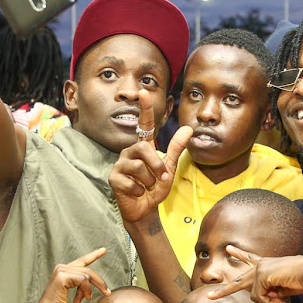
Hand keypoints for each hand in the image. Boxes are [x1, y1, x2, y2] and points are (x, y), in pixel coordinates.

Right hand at [36, 248, 109, 302]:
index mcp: (63, 270)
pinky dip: (86, 290)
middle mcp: (61, 267)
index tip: (104, 250)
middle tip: (107, 293)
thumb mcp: (70, 293)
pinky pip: (83, 280)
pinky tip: (83, 299)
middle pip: (88, 270)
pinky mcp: (63, 276)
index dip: (94, 255)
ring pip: (87, 275)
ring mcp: (62, 270)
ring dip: (93, 288)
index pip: (82, 261)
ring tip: (89, 299)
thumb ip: (78, 284)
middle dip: (99, 282)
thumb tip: (90, 284)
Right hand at [109, 90, 191, 223]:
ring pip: (138, 167)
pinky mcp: (113, 178)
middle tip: (160, 179)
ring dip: (148, 182)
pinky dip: (139, 191)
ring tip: (146, 187)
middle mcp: (130, 152)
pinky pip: (131, 182)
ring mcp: (119, 165)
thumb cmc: (155, 188)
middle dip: (156, 167)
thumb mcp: (169, 168)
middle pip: (144, 149)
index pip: (144, 125)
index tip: (144, 92)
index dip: (145, 109)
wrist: (145, 209)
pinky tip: (136, 193)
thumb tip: (188, 128)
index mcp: (143, 147)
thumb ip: (176, 149)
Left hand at [207, 248, 302, 302]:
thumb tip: (264, 300)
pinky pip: (260, 297)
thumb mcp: (282, 289)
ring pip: (255, 296)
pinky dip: (271, 302)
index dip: (239, 254)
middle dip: (224, 291)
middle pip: (238, 282)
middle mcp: (260, 265)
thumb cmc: (301, 280)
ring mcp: (259, 269)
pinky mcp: (260, 274)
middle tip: (211, 296)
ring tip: (283, 302)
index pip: (250, 258)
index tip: (228, 249)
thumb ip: (270, 293)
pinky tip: (282, 299)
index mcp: (267, 265)